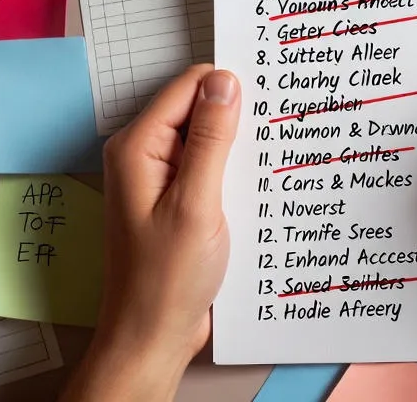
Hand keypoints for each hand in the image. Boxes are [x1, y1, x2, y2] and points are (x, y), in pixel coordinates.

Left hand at [61, 66, 240, 401]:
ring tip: (271, 161)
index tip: (271, 93)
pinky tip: (255, 187)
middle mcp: (145, 155)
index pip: (189, 87)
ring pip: (207, 139)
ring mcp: (160, 178)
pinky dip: (232, 171)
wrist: (153, 335)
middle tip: (278, 129)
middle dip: (236, 115)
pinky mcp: (177, 200)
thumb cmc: (167, 279)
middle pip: (197, 109)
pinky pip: (207, 167)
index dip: (229, 87)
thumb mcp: (197, 204)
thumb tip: (225, 81)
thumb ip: (212, 139)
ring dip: (237, 147)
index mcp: (139, 147)